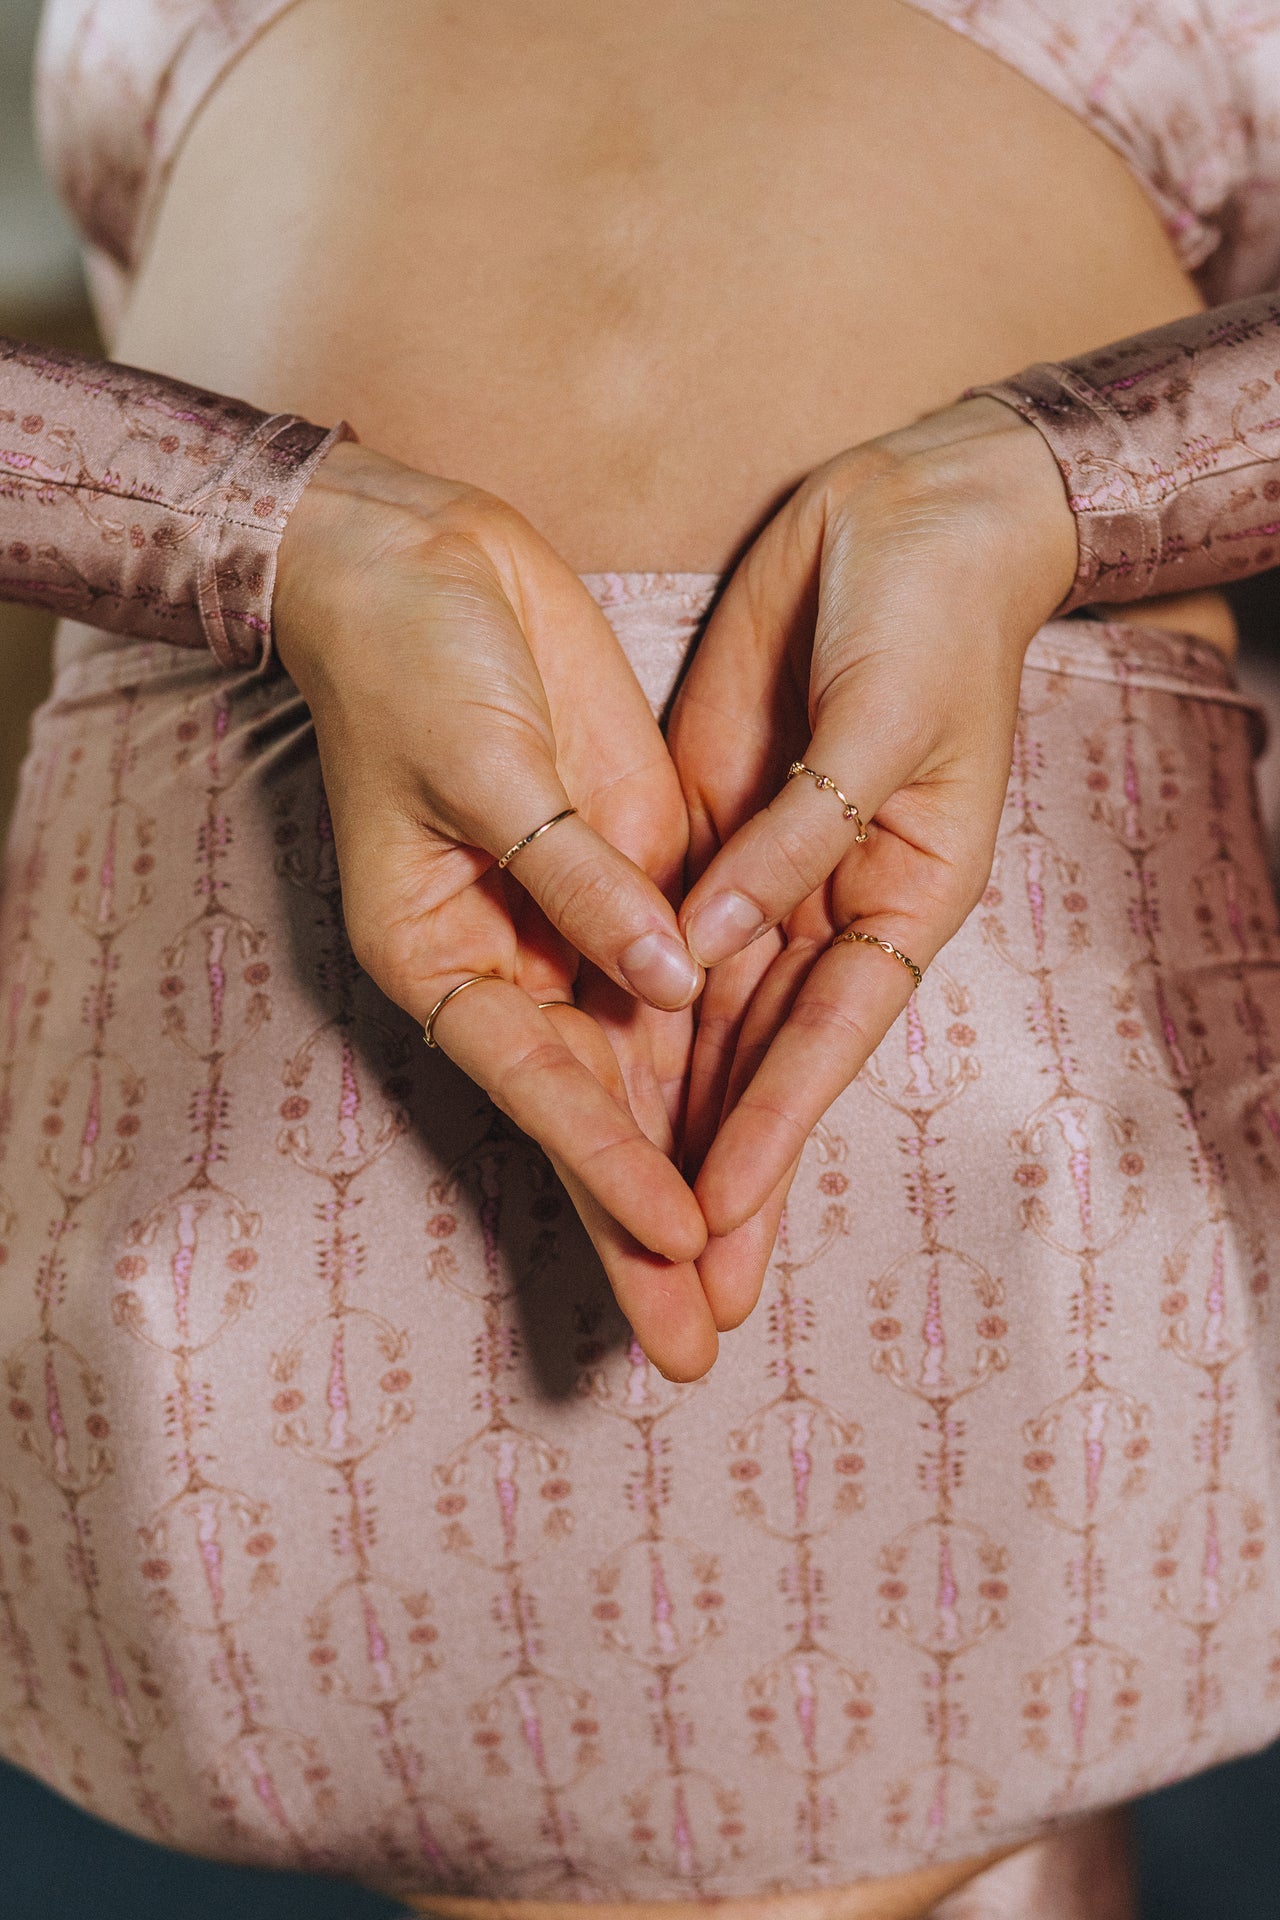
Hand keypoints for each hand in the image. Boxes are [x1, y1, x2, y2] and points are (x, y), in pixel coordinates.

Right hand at [275, 440, 714, 1377]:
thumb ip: (573, 875)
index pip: (539, 1082)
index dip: (609, 1164)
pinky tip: (750, 1135)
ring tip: (731, 1278)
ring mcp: (576, 923)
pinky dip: (710, 1068)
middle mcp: (510, 961)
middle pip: (590, 1115)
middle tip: (692, 1347)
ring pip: (640, 1073)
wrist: (418, 559)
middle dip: (643, 1230)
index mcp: (440, 953)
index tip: (678, 1239)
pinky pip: (677, 987)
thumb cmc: (412, 657)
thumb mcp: (479, 761)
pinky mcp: (628, 873)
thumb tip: (665, 984)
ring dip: (689, 1170)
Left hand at [668, 398, 1076, 1326]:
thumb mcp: (878, 722)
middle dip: (722, 1188)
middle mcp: (829, 913)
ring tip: (636, 1246)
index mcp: (902, 898)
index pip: (824, 1041)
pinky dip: (640, 1027)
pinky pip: (666, 948)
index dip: (769, 1134)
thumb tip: (702, 949)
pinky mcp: (708, 836)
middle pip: (765, 1073)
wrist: (904, 517)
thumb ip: (794, 839)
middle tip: (682, 1312)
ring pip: (707, 1032)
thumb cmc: (928, 615)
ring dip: (673, 1135)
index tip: (711, 1221)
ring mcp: (764, 881)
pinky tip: (608, 1101)